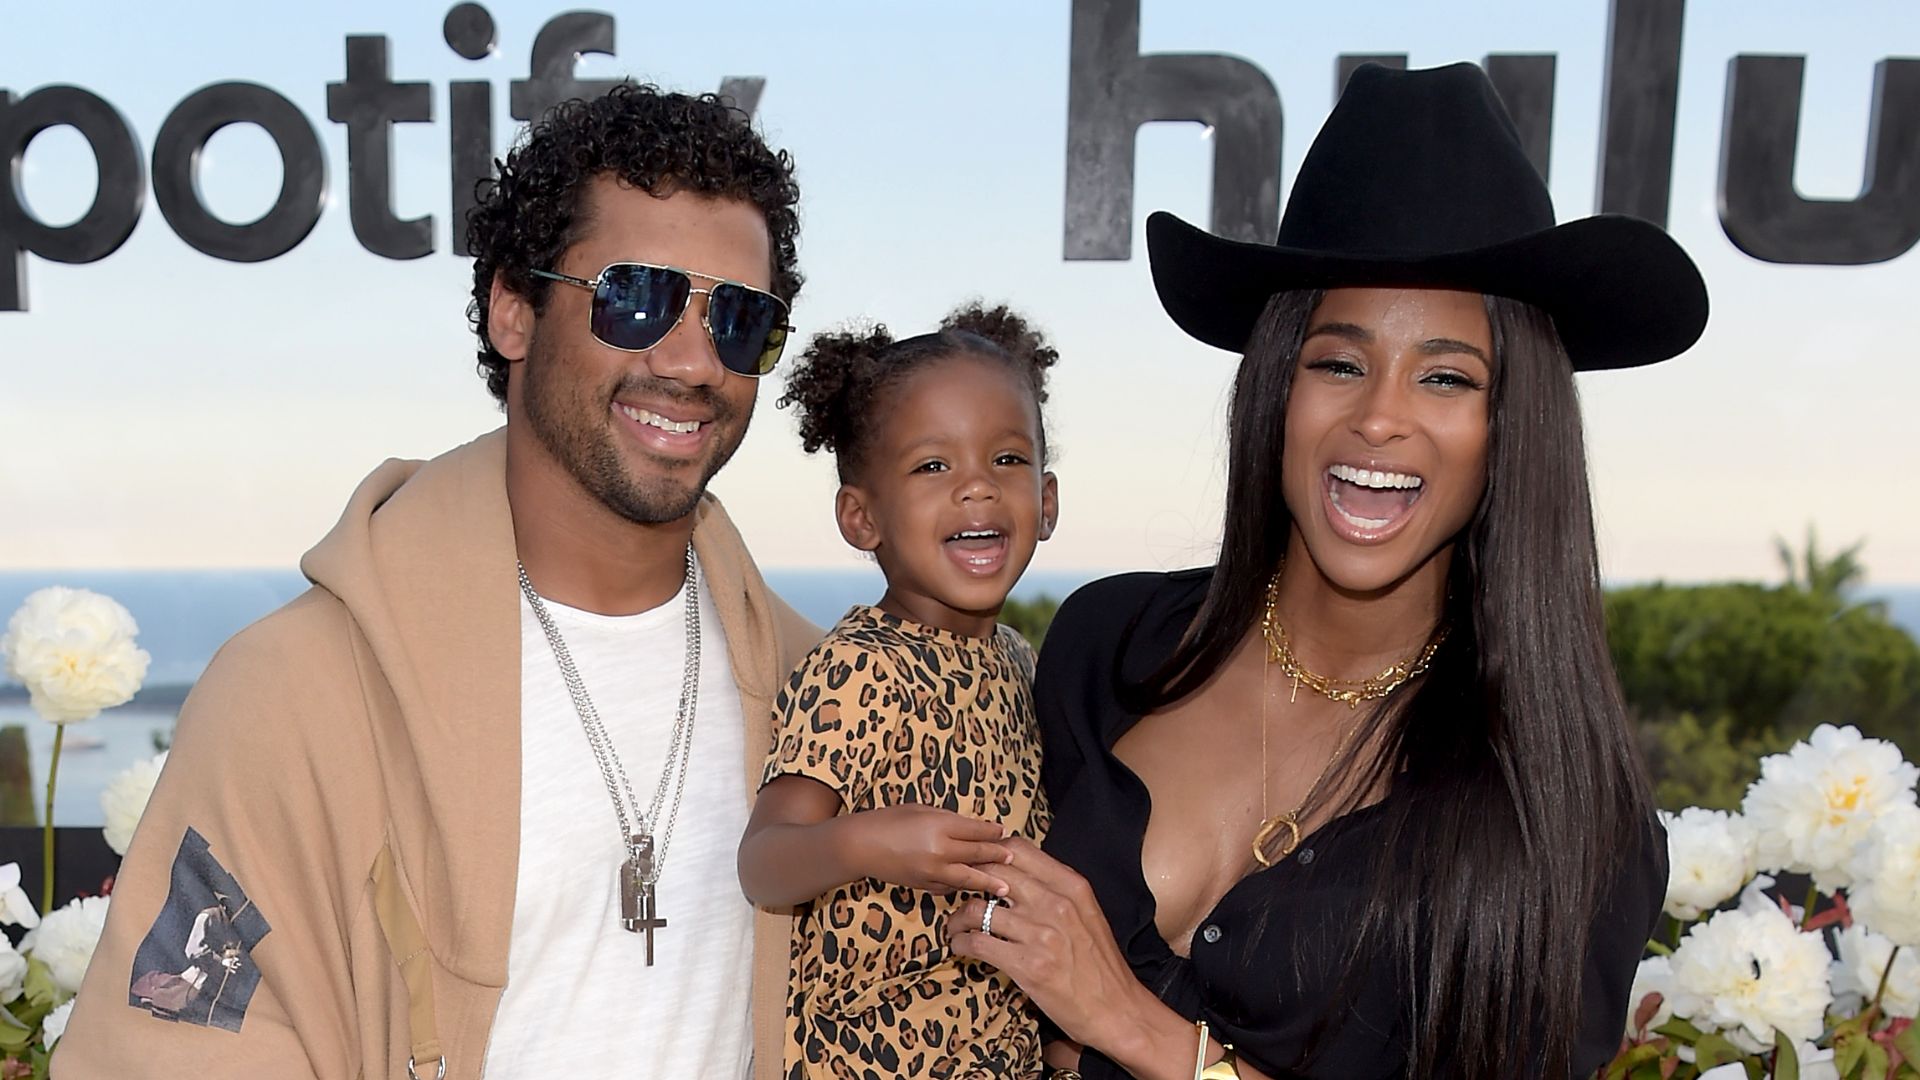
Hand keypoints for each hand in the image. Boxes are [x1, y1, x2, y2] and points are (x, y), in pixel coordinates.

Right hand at [844, 803, 1011, 894]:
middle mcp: (939, 850)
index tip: (1004, 831)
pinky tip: (973, 888)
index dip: (992, 831)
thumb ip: (947, 820)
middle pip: (976, 853)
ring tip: (1005, 887)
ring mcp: (932, 872)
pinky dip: (961, 887)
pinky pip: (949, 888)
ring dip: (988, 880)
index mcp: (939, 826)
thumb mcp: (920, 809)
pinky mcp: (924, 886)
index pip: (975, 830)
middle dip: (996, 855)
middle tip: (1012, 858)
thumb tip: (971, 828)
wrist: (859, 846)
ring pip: (968, 877)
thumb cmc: (888, 820)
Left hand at [947, 836, 1147, 1051]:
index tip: (977, 866)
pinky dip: (961, 944)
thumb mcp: (1087, 913)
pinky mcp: (1027, 966)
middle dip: (966, 881)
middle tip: (956, 893)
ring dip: (958, 919)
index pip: (1017, 849)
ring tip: (956, 927)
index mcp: (1072, 885)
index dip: (989, 853)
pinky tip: (962, 947)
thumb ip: (1056, 889)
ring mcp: (1041, 934)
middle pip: (991, 873)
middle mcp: (1056, 903)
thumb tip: (1018, 872)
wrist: (1118, 1010)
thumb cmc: (1100, 964)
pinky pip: (977, 943)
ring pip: (976, 909)